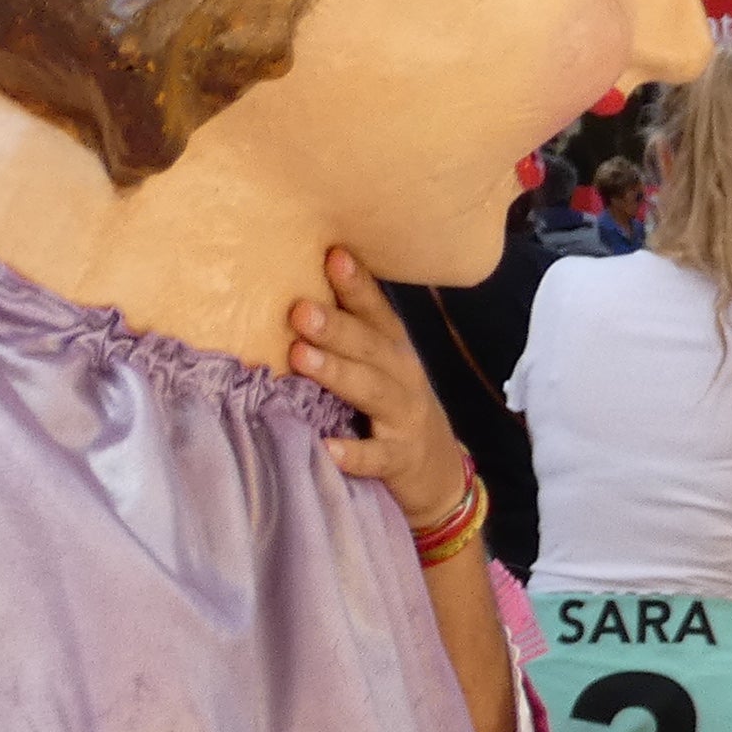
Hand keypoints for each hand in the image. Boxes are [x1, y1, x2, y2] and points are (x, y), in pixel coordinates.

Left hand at [292, 249, 471, 528]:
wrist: (439, 476)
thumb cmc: (393, 410)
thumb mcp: (380, 368)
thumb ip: (349, 338)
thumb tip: (292, 296)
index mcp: (393, 350)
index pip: (375, 312)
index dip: (357, 285)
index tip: (332, 255)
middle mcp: (402, 376)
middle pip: (370, 347)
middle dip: (336, 326)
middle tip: (300, 309)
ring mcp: (404, 418)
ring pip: (372, 391)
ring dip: (336, 373)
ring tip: (300, 357)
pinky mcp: (401, 460)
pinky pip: (377, 456)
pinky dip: (354, 453)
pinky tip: (327, 447)